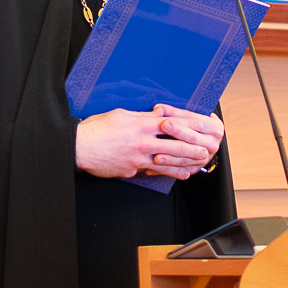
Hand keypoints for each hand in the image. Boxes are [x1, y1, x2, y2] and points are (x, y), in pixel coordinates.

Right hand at [75, 104, 224, 179]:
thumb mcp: (121, 114)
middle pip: (175, 145)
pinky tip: (180, 174)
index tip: (203, 125)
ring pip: (168, 161)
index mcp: (141, 124)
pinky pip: (154, 172)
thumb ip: (142, 116)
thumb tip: (158, 113)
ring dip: (186, 163)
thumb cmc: (98, 128)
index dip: (190, 125)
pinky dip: (169, 173)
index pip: (172, 123)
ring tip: (199, 163)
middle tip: (208, 149)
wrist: (80, 147)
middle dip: (194, 148)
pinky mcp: (132, 170)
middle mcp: (143, 141)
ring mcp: (138, 158)